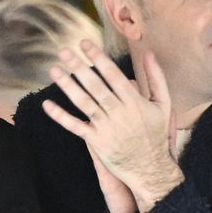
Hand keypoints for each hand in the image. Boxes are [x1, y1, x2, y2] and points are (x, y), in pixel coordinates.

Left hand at [42, 41, 182, 212]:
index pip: (112, 75)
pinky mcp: (96, 142)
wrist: (151, 169)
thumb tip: (149, 54)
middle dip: (78, 66)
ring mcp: (106, 127)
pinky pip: (75, 126)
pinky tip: (47, 105)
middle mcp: (119, 112)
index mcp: (134, 102)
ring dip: (67, 85)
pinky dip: (60, 116)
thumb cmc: (156, 135)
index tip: (84, 44)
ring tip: (54, 70)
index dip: (98, 58)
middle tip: (63, 50)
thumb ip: (156, 78)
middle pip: (95, 85)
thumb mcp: (164, 105)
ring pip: (83, 102)